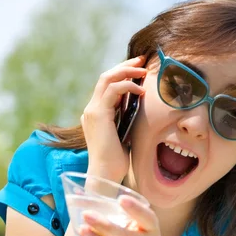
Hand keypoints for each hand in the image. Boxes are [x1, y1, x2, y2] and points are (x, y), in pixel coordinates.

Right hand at [81, 56, 146, 182]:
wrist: (106, 174)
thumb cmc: (117, 161)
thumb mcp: (124, 135)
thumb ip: (126, 121)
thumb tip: (139, 111)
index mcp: (96, 113)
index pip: (107, 85)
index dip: (123, 74)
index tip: (140, 69)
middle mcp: (91, 109)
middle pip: (106, 77)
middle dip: (125, 66)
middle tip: (143, 60)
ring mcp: (92, 110)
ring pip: (107, 78)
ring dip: (127, 71)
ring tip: (144, 71)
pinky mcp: (98, 114)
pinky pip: (113, 90)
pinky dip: (128, 86)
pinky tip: (141, 90)